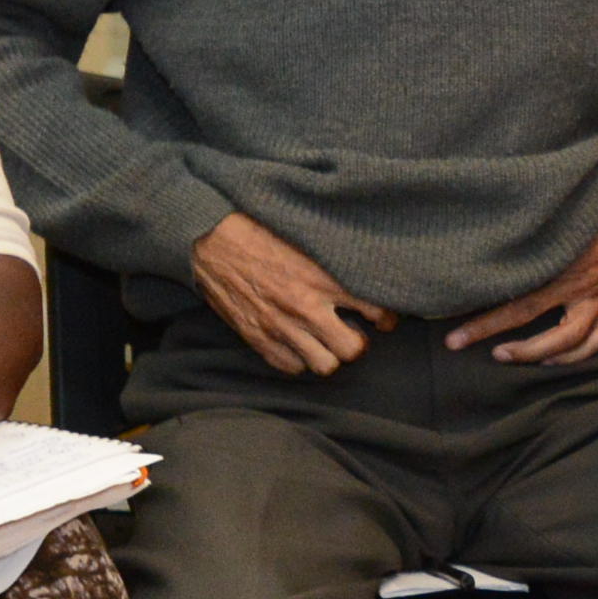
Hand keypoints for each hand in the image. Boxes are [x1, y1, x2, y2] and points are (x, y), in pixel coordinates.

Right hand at [193, 212, 395, 379]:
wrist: (210, 239)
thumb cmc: (261, 231)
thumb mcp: (308, 237)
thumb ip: (337, 260)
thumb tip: (367, 268)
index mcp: (324, 278)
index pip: (377, 311)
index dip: (387, 318)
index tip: (384, 318)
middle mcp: (306, 308)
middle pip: (353, 350)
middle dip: (358, 344)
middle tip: (354, 332)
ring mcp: (281, 327)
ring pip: (325, 366)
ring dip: (329, 356)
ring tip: (326, 342)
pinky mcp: (257, 339)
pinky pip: (291, 367)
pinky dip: (299, 360)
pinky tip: (299, 344)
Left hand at [447, 199, 597, 366]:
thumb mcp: (572, 208)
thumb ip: (541, 219)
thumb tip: (501, 216)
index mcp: (567, 268)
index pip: (519, 304)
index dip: (484, 324)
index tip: (455, 337)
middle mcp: (582, 291)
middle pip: (542, 331)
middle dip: (507, 347)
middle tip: (468, 346)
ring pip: (571, 345)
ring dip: (540, 356)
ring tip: (509, 357)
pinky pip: (597, 341)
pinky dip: (576, 356)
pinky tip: (553, 360)